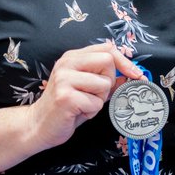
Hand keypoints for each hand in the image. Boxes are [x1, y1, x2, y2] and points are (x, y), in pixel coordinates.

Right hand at [27, 41, 144, 150]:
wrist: (38, 125)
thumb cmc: (66, 108)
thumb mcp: (88, 89)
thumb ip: (107, 80)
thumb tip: (133, 75)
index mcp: (73, 57)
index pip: (107, 49)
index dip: (125, 62)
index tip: (136, 75)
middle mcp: (67, 63)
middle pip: (108, 61)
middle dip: (109, 82)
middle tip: (95, 95)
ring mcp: (64, 78)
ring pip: (103, 84)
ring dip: (99, 100)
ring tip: (83, 105)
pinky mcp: (65, 96)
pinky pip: (95, 102)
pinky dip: (91, 111)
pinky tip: (78, 112)